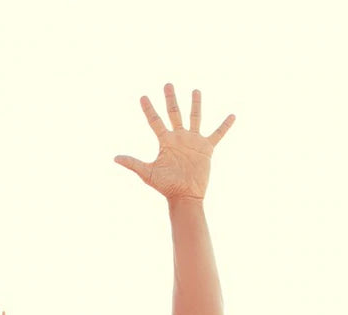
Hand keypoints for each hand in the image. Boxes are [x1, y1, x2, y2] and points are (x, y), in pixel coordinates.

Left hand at [115, 83, 233, 200]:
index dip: (148, 109)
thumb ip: (133, 163)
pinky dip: (225, 126)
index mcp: (165, 141)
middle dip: (170, 99)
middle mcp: (179, 138)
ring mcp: (193, 141)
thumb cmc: (166, 187)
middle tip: (168, 84)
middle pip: (174, 113)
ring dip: (195, 104)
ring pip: (195, 117)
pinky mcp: (206, 148)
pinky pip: (218, 134)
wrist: (185, 196)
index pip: (155, 121)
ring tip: (195, 90)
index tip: (143, 97)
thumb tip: (115, 158)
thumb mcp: (148, 174)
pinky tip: (232, 116)